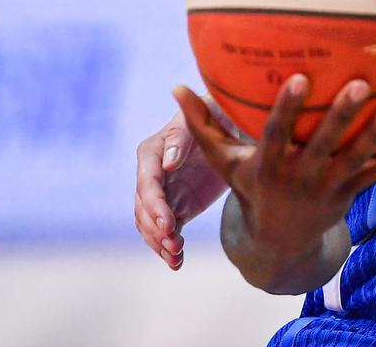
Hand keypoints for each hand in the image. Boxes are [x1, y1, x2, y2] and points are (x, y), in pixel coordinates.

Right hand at [135, 111, 227, 270]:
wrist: (230, 125)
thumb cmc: (212, 113)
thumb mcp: (198, 121)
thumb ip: (181, 139)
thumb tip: (168, 164)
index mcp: (152, 153)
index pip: (147, 184)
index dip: (155, 206)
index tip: (168, 223)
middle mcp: (152, 175)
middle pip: (145, 209)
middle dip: (157, 229)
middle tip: (174, 245)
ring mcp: (163, 194)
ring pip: (151, 224)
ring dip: (160, 242)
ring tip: (176, 257)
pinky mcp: (178, 207)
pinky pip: (168, 231)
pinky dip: (170, 246)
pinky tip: (177, 261)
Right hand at [172, 78, 375, 271]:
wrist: (278, 241)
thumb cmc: (251, 186)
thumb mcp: (224, 162)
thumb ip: (202, 125)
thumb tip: (175, 86)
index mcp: (270, 165)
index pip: (278, 133)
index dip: (288, 108)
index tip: (298, 78)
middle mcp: (302, 176)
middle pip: (325, 144)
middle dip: (342, 116)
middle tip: (360, 84)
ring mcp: (331, 186)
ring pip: (360, 159)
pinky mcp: (354, 192)